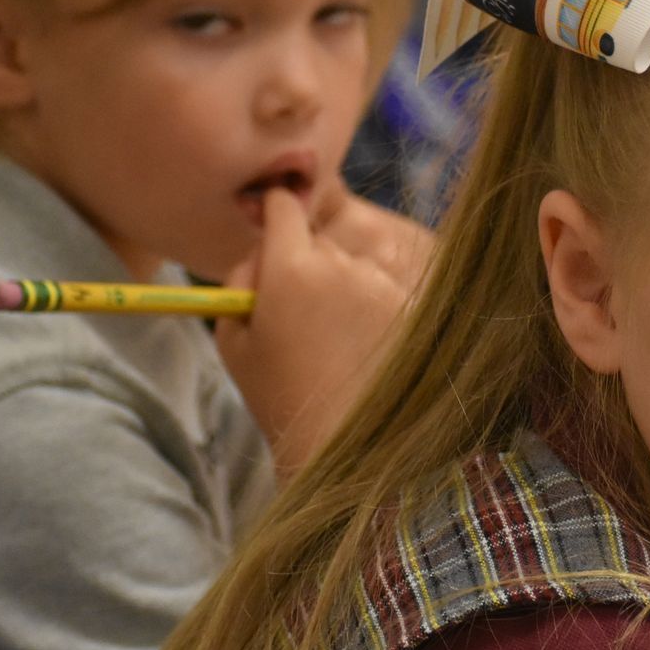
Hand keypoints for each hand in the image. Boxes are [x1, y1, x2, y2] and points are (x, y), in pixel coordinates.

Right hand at [215, 188, 433, 476]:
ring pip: (359, 266)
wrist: (340, 443)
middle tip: (301, 316)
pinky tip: (367, 350)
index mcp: (290, 267)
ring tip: (337, 342)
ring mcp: (384, 286)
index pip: (285, 207)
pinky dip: (378, 312)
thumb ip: (241, 277)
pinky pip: (389, 292)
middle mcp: (343, 267)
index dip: (278, 215)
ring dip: (348, 289)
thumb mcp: (234, 336)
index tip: (277, 228)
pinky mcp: (414, 308)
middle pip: (323, 241)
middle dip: (310, 265)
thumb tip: (261, 244)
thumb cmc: (278, 394)